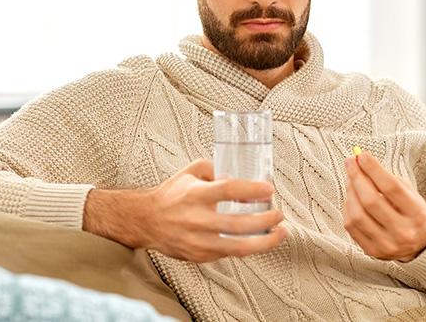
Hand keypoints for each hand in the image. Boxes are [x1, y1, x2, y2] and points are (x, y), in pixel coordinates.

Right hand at [83, 159, 286, 262]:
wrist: (145, 220)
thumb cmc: (171, 194)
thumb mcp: (190, 171)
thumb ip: (215, 169)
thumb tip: (240, 176)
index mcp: (196, 194)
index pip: (229, 191)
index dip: (252, 190)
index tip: (269, 189)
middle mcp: (197, 219)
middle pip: (239, 224)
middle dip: (265, 220)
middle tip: (280, 215)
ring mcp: (198, 241)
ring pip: (238, 247)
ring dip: (264, 242)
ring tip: (280, 233)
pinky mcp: (199, 255)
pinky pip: (229, 253)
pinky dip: (246, 246)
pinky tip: (258, 239)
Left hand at [343, 151, 425, 261]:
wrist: (420, 244)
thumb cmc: (411, 211)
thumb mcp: (409, 193)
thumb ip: (387, 179)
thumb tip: (360, 163)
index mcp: (416, 214)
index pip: (391, 187)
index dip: (373, 169)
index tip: (361, 155)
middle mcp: (403, 232)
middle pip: (371, 201)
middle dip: (357, 177)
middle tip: (350, 162)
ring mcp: (387, 244)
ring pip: (357, 214)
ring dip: (350, 192)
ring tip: (350, 179)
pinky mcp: (372, 251)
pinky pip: (351, 226)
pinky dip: (348, 208)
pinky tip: (351, 198)